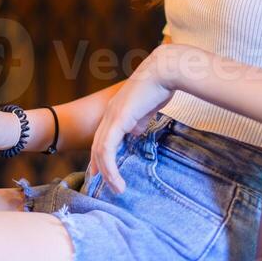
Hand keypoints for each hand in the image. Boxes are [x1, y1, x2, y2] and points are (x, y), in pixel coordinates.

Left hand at [89, 48, 175, 195]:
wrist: (164, 71)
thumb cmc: (160, 85)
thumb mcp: (148, 108)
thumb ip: (139, 120)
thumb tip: (135, 131)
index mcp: (116, 109)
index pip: (104, 136)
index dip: (102, 155)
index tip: (104, 172)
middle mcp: (110, 113)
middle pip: (97, 145)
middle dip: (100, 167)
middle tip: (106, 185)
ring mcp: (112, 116)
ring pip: (100, 151)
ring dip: (107, 173)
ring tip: (117, 189)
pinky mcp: (118, 120)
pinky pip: (108, 149)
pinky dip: (110, 168)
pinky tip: (117, 180)